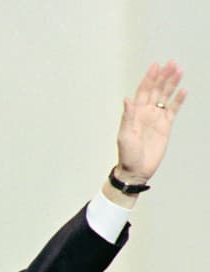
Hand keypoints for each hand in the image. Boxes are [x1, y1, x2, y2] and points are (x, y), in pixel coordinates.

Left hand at [115, 60, 185, 184]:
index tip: (155, 66)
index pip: (143, 91)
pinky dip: (178, 100)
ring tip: (179, 70)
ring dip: (172, 83)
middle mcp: (146, 112)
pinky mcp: (165, 126)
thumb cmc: (127, 155)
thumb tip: (127, 100)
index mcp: (134, 113)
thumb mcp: (125, 136)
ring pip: (166, 96)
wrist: (136, 170)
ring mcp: (156, 118)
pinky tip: (184, 89)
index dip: (149, 79)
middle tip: (171, 63)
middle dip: (163, 76)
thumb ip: (127, 117)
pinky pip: (173, 109)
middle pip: (156, 90)